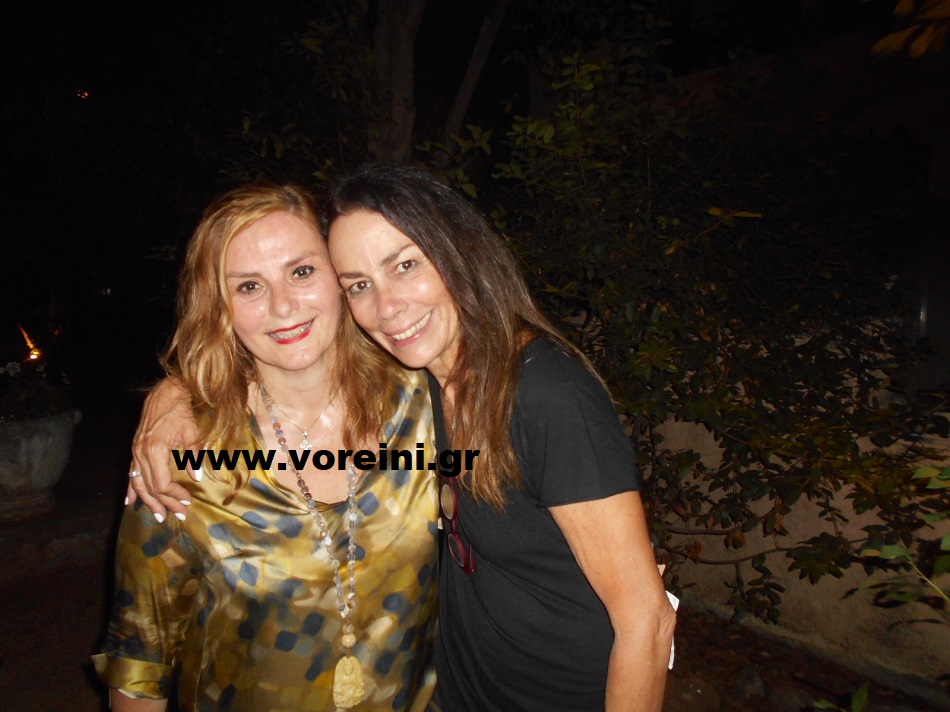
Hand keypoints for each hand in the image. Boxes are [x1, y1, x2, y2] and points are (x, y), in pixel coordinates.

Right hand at [127, 377, 198, 520]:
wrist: (166, 393)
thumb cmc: (181, 411)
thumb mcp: (192, 433)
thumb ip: (193, 456)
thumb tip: (196, 478)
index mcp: (154, 450)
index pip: (161, 483)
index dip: (174, 495)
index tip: (188, 500)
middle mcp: (140, 453)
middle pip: (150, 487)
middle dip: (164, 503)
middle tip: (178, 515)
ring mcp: (135, 451)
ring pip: (138, 483)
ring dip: (148, 501)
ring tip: (158, 515)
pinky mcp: (135, 448)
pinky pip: (130, 473)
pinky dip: (131, 488)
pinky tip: (130, 502)